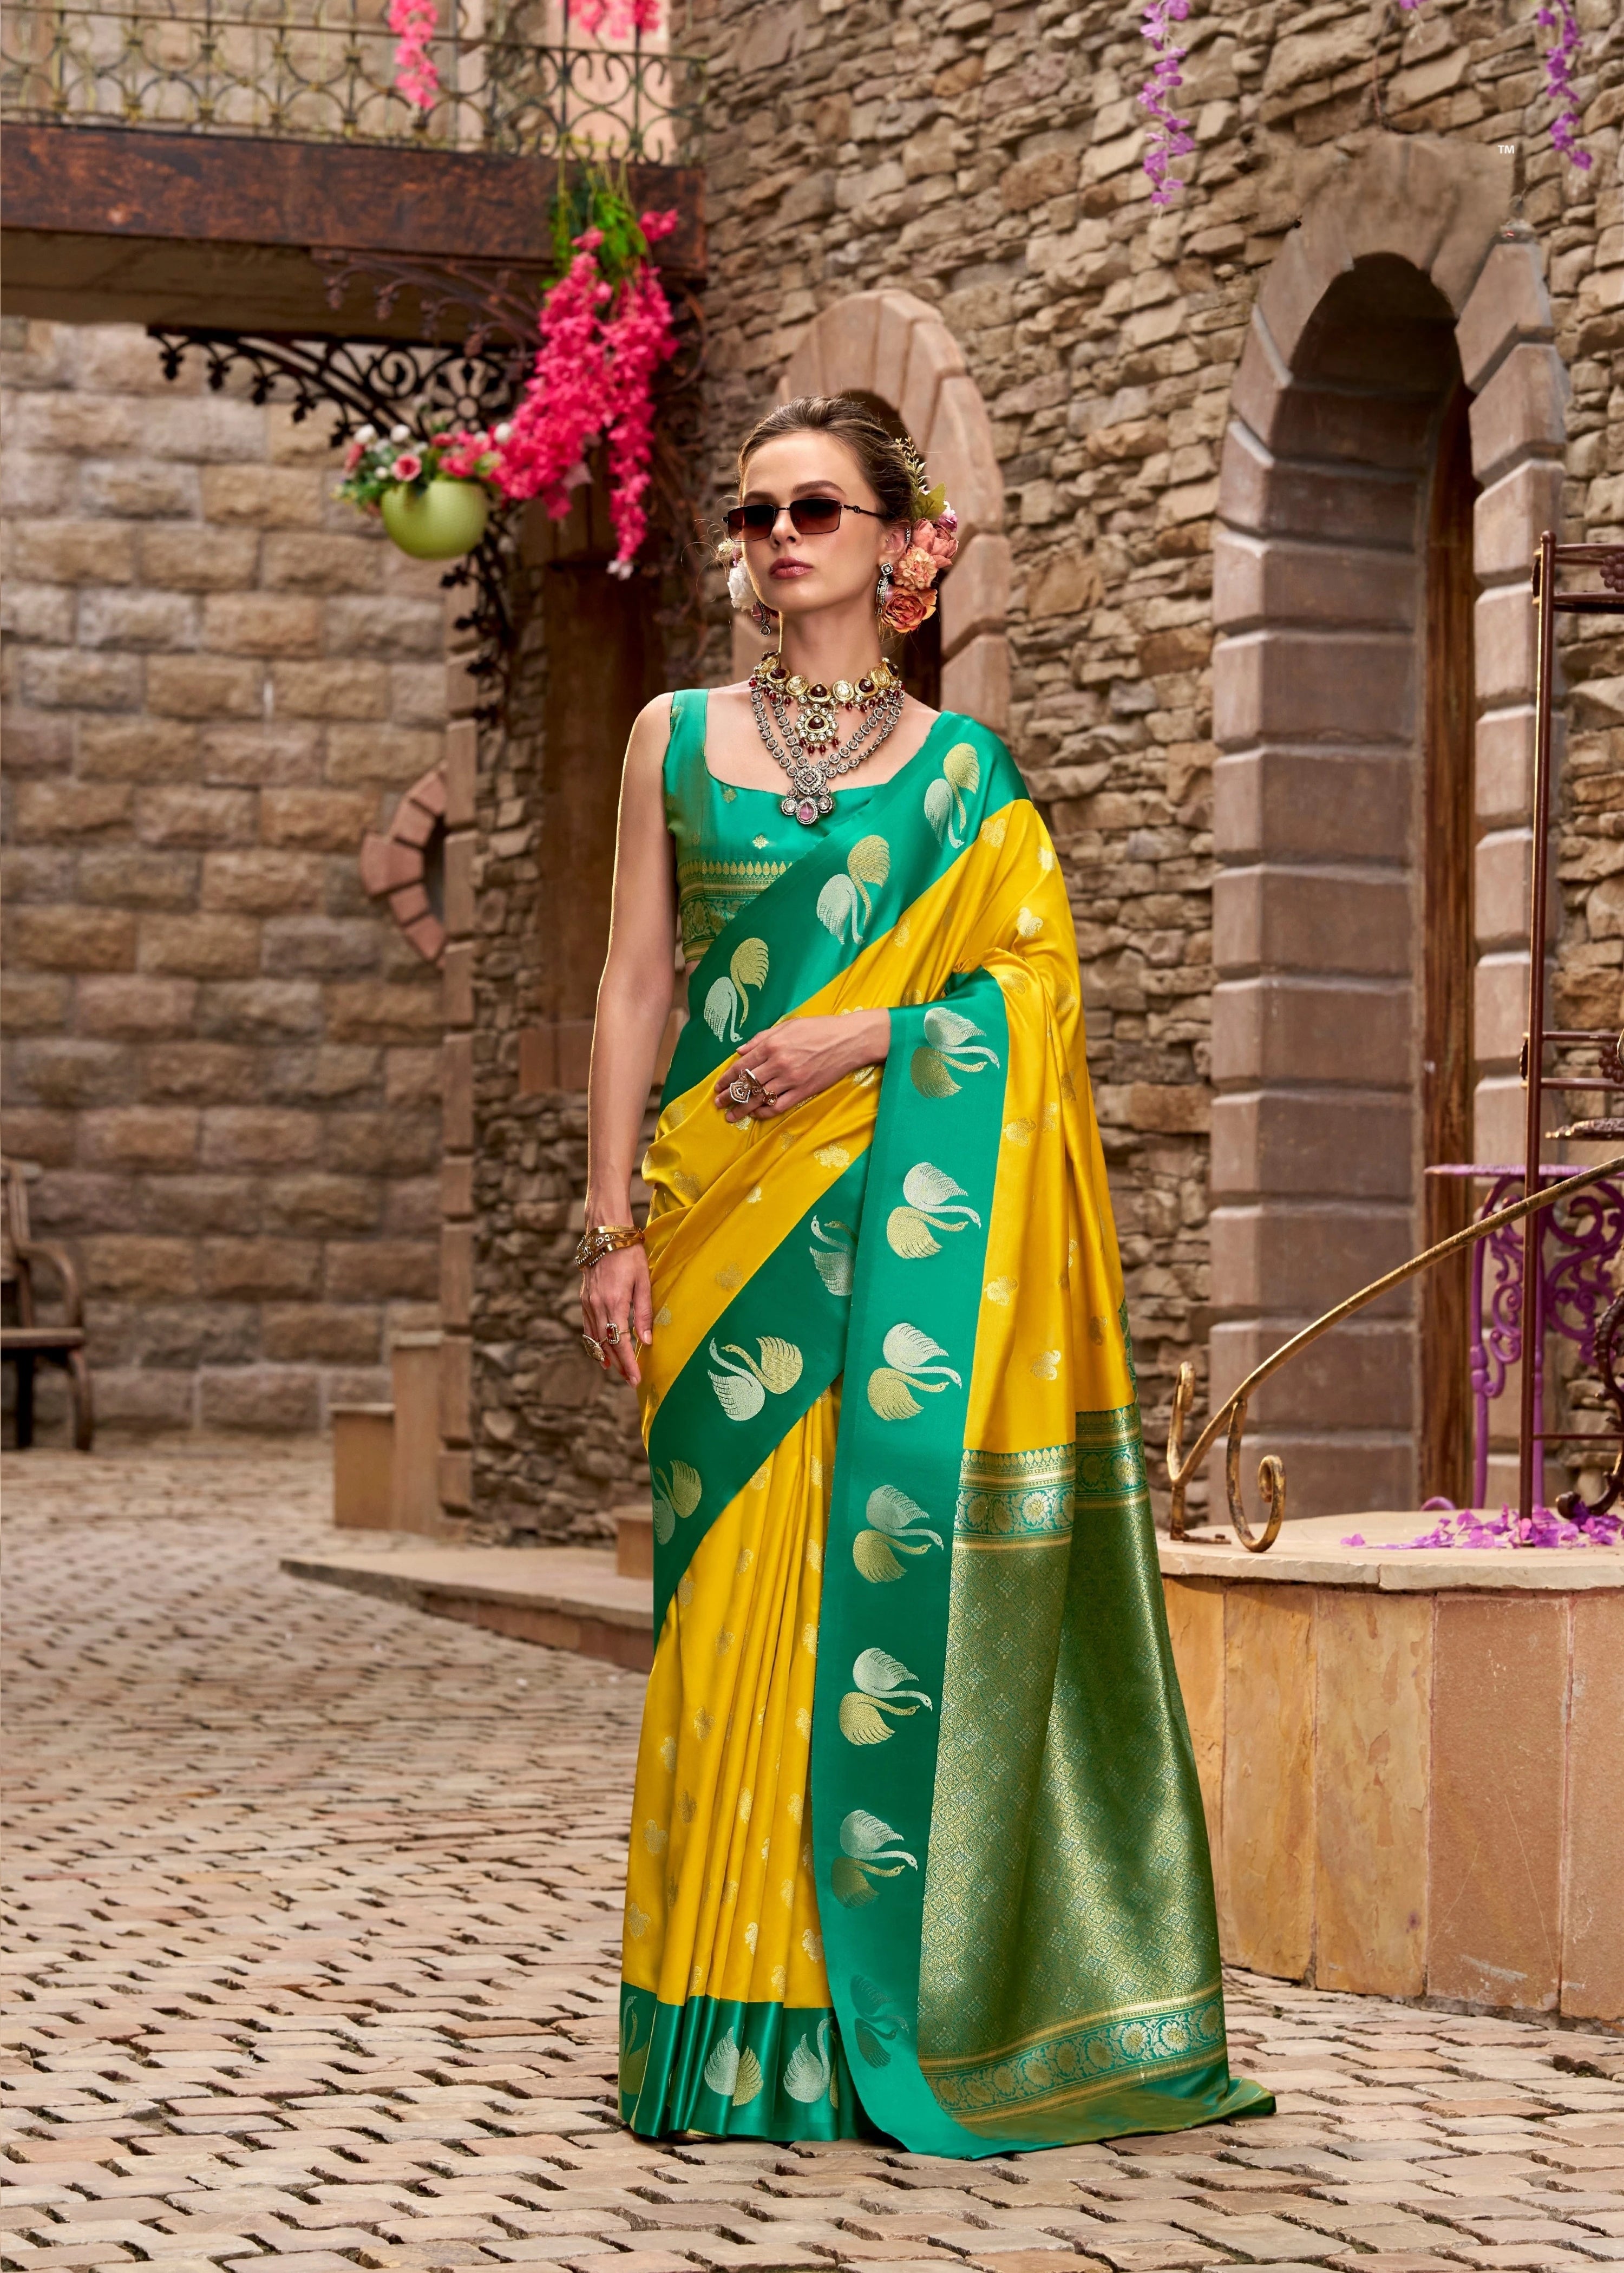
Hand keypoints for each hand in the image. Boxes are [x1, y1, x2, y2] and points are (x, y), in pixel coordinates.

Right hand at [581, 1242, 653, 1386]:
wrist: (605, 1234)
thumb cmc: (630, 1254)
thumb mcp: (643, 1281)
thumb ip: (644, 1312)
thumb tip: (647, 1340)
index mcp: (615, 1302)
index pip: (621, 1341)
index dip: (628, 1363)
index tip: (635, 1379)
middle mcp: (598, 1306)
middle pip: (606, 1344)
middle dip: (619, 1364)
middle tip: (631, 1379)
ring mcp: (588, 1303)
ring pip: (595, 1338)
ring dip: (606, 1356)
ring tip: (619, 1371)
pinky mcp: (584, 1299)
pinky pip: (587, 1327)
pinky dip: (594, 1342)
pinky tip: (601, 1352)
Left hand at [713, 1011, 889, 1123]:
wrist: (849, 1040)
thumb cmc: (819, 1029)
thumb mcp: (788, 1025)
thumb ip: (761, 1038)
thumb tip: (739, 1051)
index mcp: (772, 1044)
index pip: (742, 1065)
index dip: (726, 1078)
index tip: (718, 1087)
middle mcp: (778, 1062)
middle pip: (747, 1084)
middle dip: (729, 1096)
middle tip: (718, 1104)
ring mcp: (791, 1078)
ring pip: (759, 1097)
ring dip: (742, 1109)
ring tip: (731, 1116)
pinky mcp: (804, 1091)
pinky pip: (778, 1105)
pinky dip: (765, 1112)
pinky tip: (756, 1114)